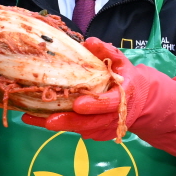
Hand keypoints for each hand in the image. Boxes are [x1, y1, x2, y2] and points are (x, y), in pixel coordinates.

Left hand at [30, 39, 146, 142]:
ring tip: (35, 120)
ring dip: (60, 126)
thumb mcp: (121, 61)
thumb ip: (107, 52)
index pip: (110, 103)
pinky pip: (81, 132)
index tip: (78, 105)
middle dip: (71, 122)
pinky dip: (62, 127)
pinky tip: (40, 121)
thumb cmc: (126, 77)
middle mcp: (116, 116)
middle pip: (93, 122)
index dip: (95, 105)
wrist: (139, 101)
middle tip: (50, 121)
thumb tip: (89, 42)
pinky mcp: (99, 134)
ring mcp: (107, 127)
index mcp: (124, 95)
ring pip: (84, 130)